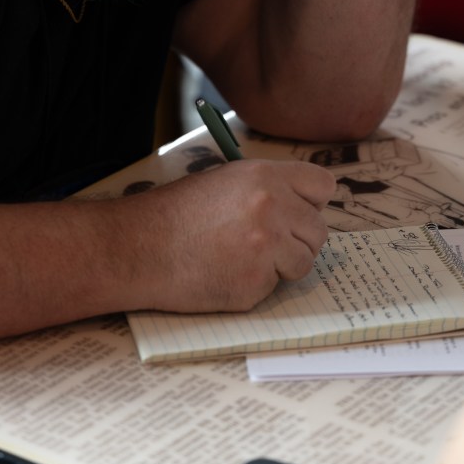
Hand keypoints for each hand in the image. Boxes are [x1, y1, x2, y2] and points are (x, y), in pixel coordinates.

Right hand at [115, 159, 335, 312]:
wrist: (140, 245)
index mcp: (265, 175)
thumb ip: (267, 188)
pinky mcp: (255, 282)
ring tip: (243, 258)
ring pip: (304, 261)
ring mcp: (266, 246)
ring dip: (282, 265)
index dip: (312, 203)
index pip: (323, 186)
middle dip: (298, 240)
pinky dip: (256, 286)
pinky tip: (226, 273)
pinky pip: (276, 287)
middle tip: (267, 243)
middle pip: (319, 229)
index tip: (300, 213)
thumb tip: (301, 204)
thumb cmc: (178, 212)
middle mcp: (272, 206)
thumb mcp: (226, 180)